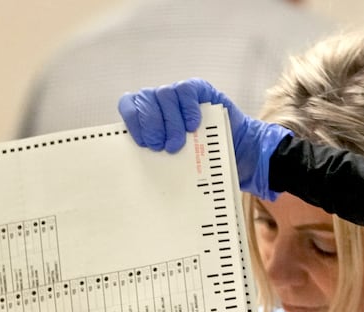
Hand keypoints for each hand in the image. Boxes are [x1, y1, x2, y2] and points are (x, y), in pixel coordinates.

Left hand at [117, 79, 289, 200]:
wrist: (234, 150)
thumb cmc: (199, 158)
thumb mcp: (173, 158)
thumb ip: (157, 155)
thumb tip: (137, 172)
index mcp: (146, 113)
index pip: (129, 104)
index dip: (133, 121)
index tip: (143, 143)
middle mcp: (159, 99)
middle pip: (145, 99)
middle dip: (151, 125)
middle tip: (161, 147)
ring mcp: (177, 93)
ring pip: (164, 95)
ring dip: (170, 122)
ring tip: (177, 145)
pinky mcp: (196, 88)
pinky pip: (185, 91)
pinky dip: (187, 109)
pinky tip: (192, 126)